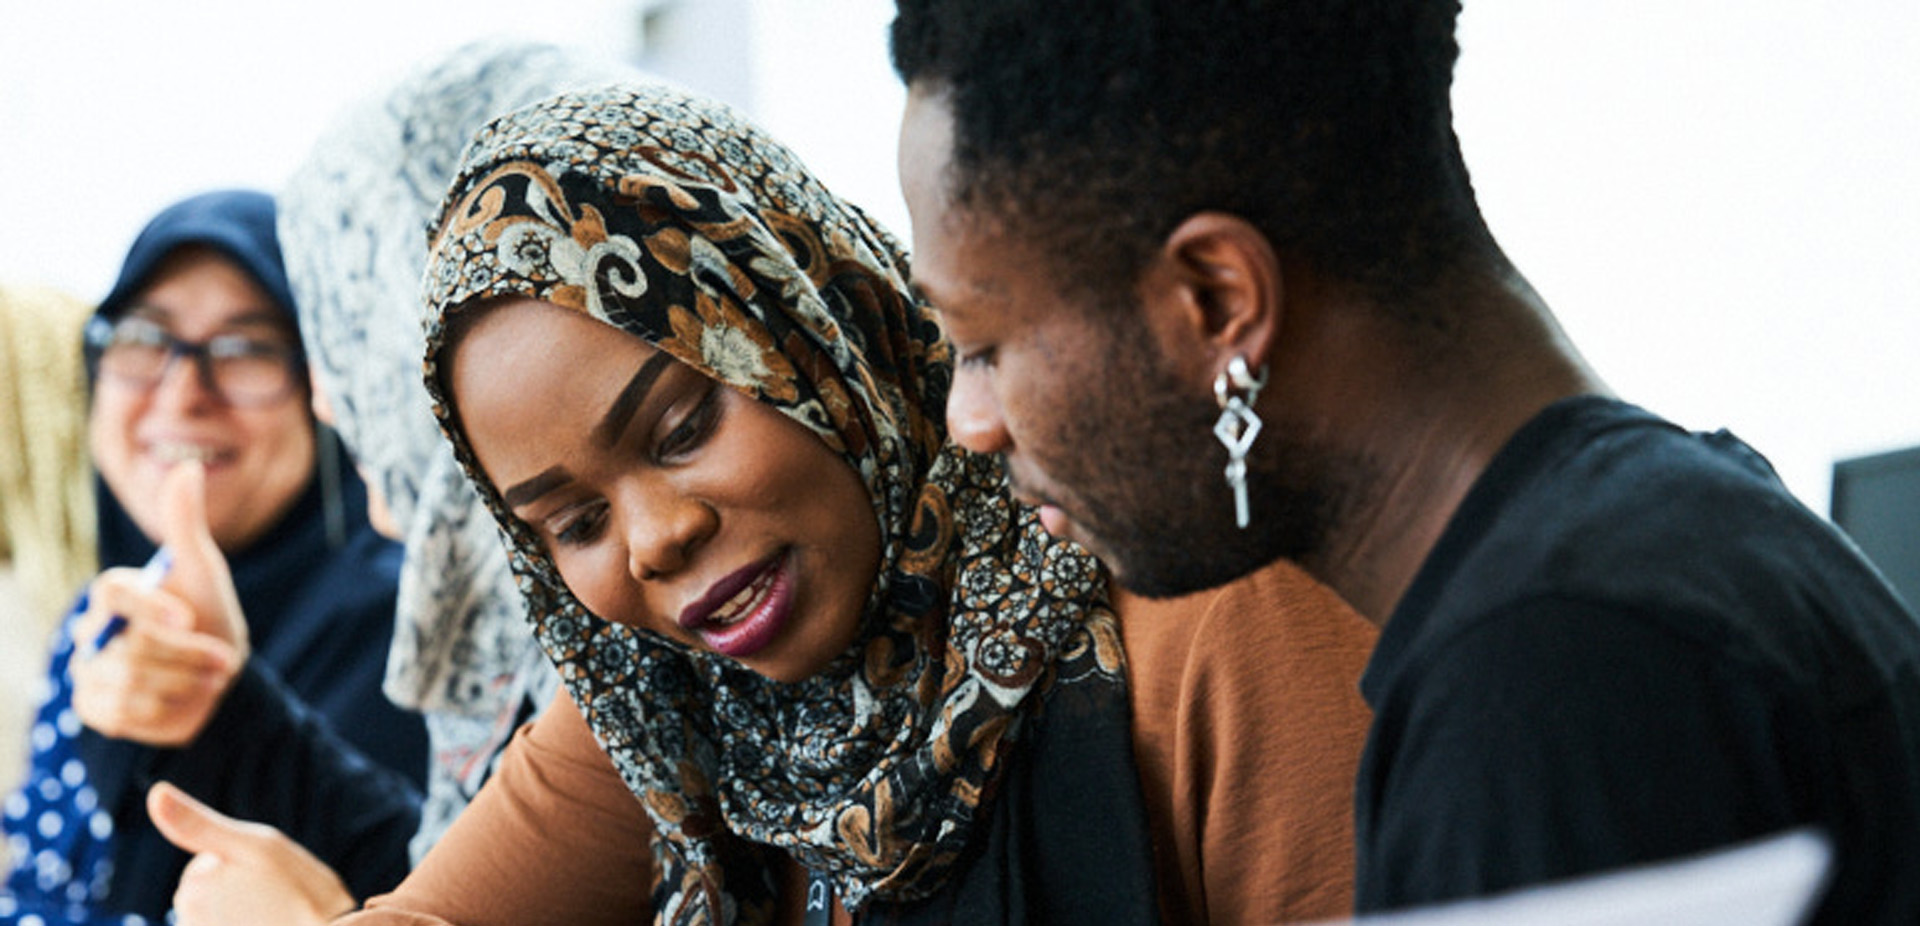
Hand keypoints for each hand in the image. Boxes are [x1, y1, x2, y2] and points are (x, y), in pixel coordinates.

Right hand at [71, 461, 250, 744]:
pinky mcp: (96, 709)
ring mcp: (87, 672)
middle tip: (225, 661)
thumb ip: (186, 524)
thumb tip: (187, 467)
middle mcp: (89, 633)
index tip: (190, 617)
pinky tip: (183, 700)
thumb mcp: (203, 571)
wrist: (219, 677)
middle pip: (130, 647)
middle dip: (189, 656)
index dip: (150, 607)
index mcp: (112, 595)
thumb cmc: (210, 616)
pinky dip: (166, 710)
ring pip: (128, 684)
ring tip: (210, 679)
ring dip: (184, 683)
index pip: (113, 593)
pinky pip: (124, 715)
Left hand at [148, 781, 355, 925]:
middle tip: (278, 894)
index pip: (211, 861)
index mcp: (195, 881)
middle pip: (212, 890)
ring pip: (221, 915)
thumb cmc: (300, 892)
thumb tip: (156, 793)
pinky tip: (270, 925)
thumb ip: (197, 822)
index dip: (246, 862)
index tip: (272, 874)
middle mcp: (190, 916)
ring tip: (277, 915)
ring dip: (244, 914)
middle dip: (240, 889)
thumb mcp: (256, 844)